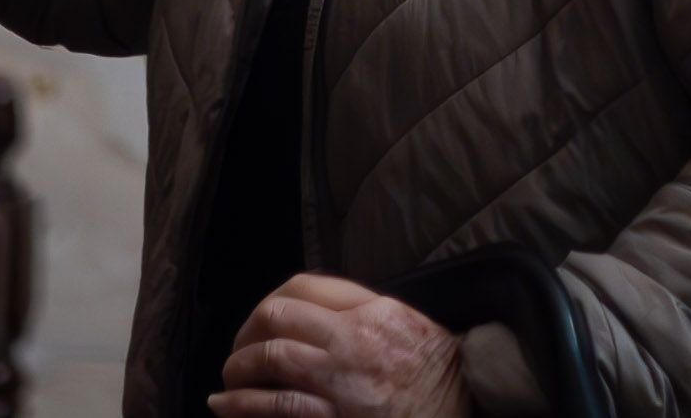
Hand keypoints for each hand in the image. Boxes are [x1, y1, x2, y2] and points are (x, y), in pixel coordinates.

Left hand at [211, 275, 465, 417]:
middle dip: (247, 331)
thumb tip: (318, 311)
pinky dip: (242, 404)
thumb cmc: (439, 377)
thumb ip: (366, 312)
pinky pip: (276, 405)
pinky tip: (226, 405)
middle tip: (240, 349)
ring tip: (229, 378)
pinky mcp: (334, 417)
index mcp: (373, 311)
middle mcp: (353, 340)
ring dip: (238, 367)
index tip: (264, 319)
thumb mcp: (410, 327)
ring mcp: (342, 382)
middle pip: (277, 316)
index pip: (305, 287)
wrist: (464, 408)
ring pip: (269, 357)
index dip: (272, 300)